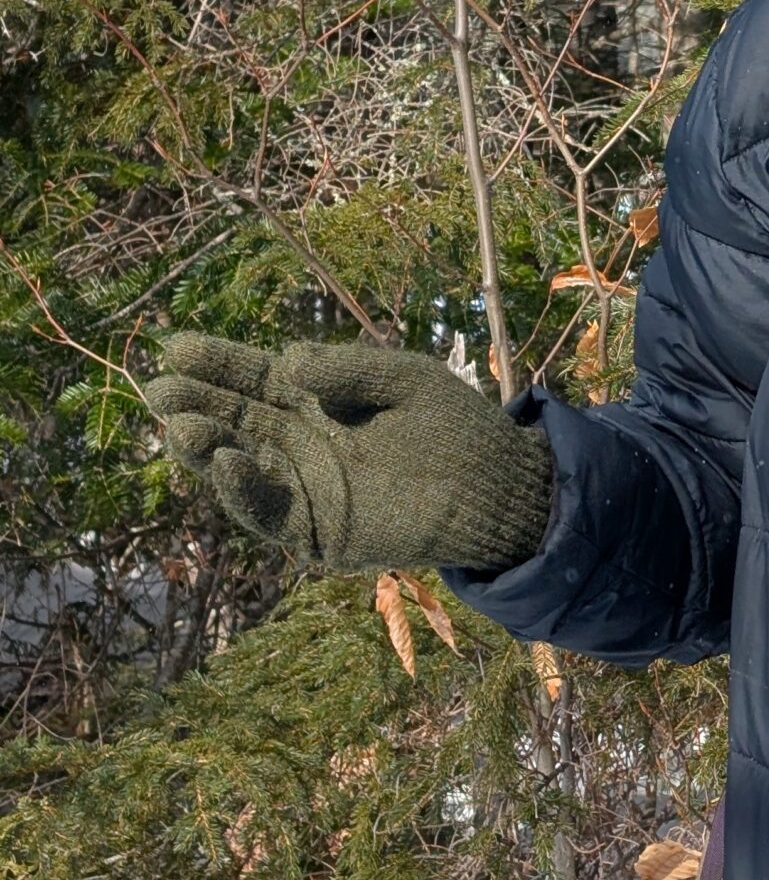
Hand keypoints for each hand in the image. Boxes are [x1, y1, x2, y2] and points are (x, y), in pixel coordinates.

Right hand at [146, 333, 554, 576]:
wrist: (497, 487)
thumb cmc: (455, 427)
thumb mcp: (403, 378)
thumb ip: (349, 368)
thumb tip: (288, 358)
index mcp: (316, 403)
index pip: (254, 380)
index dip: (217, 364)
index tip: (177, 346)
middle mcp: (301, 446)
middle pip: (235, 422)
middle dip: (197, 405)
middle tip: (161, 388)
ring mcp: (307, 490)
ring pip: (241, 469)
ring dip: (207, 449)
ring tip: (182, 424)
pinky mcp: (320, 533)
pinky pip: (271, 514)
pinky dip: (245, 490)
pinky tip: (226, 462)